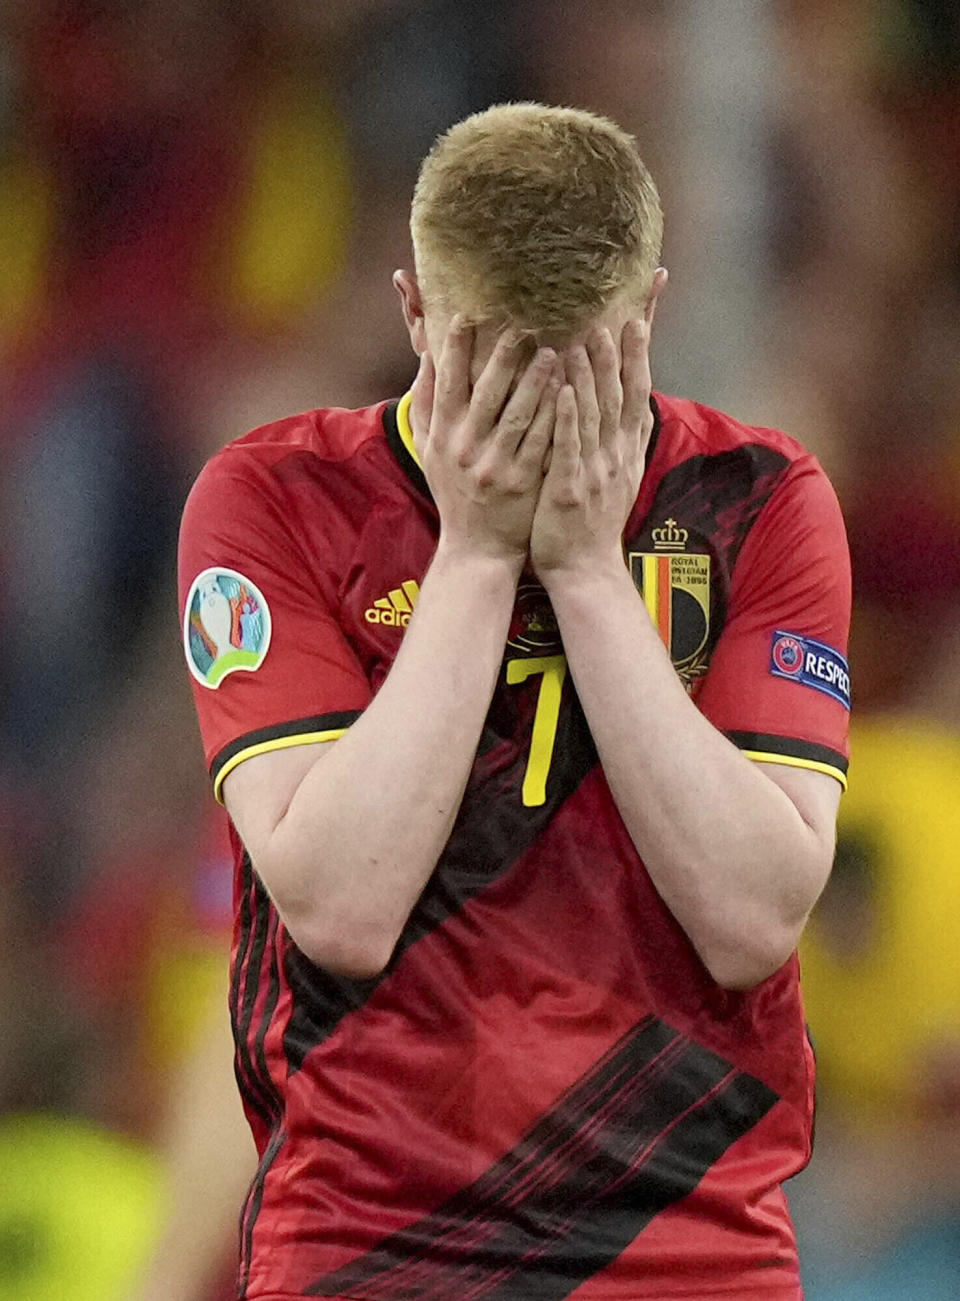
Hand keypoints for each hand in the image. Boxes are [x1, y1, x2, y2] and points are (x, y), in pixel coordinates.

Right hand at [412, 317, 560, 566]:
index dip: (456, 349)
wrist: (476, 549)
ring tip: (552, 351)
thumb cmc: (454, 493)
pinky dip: (555, 414)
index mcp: (442, 437)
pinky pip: (541, 441)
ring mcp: (496, 466)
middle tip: (522, 325)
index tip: (467, 316)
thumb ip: (425, 406)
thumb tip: (426, 359)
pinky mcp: (523, 481)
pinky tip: (569, 392)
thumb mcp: (428, 451)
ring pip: (518, 414)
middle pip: (486, 393)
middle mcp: (466, 449)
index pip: (447, 384)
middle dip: (503, 357)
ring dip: (535, 381)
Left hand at [529, 319, 652, 582]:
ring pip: (596, 415)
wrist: (584, 571)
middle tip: (614, 313)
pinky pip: (568, 447)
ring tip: (586, 337)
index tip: (641, 314)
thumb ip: (619, 439)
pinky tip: (561, 389)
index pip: (638, 392)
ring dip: (593, 375)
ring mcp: (594, 472)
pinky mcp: (569, 489)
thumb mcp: (615, 476)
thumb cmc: (590, 522)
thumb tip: (629, 404)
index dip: (642, 354)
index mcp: (625, 450)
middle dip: (620, 354)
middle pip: (622, 396)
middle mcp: (615, 456)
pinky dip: (567, 417)